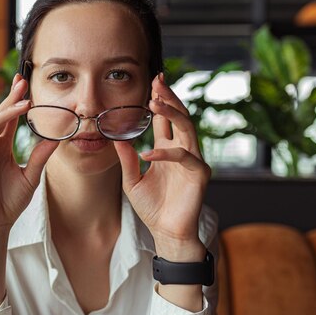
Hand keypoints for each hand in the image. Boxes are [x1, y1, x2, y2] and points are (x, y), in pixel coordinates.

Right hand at [0, 74, 58, 237]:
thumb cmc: (11, 201)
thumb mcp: (31, 175)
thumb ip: (40, 156)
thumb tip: (57, 138)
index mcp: (2, 146)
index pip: (8, 118)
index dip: (15, 100)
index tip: (25, 84)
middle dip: (9, 99)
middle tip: (22, 84)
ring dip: (2, 112)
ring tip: (20, 104)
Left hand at [114, 73, 209, 261]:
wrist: (166, 232)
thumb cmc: (152, 207)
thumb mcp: (132, 181)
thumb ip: (127, 160)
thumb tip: (116, 138)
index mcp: (167, 149)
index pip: (166, 119)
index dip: (160, 100)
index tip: (153, 82)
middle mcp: (182, 151)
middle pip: (179, 116)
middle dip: (168, 98)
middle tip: (157, 82)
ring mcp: (193, 161)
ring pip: (186, 128)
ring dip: (171, 113)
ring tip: (154, 102)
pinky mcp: (199, 174)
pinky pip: (184, 157)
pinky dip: (166, 153)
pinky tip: (149, 153)